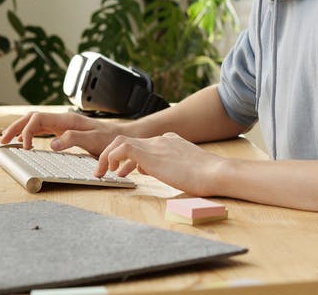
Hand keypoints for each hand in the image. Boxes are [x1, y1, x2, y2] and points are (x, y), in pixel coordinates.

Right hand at [0, 111, 118, 153]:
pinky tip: (24, 140)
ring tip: (7, 140)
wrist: (121, 138)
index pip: (38, 119)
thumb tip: (52, 144)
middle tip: (2, 140)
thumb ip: (73, 140)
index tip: (24, 148)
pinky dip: (29, 133)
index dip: (26, 131)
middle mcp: (62, 120)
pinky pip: (42, 129)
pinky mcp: (64, 131)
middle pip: (32, 118)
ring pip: (35, 122)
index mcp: (67, 120)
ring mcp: (62, 125)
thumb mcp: (94, 140)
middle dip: (15, 127)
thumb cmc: (109, 140)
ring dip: (20, 129)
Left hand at [95, 132, 225, 195]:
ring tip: (102, 172)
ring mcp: (155, 144)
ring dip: (106, 156)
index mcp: (171, 142)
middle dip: (113, 154)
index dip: (131, 158)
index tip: (124, 171)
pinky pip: (121, 149)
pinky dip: (110, 158)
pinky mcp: (149, 153)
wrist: (214, 172)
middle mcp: (161, 140)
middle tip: (107, 170)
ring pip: (120, 142)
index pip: (144, 145)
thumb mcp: (184, 170)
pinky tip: (111, 172)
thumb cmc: (206, 177)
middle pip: (128, 140)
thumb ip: (168, 168)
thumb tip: (149, 171)